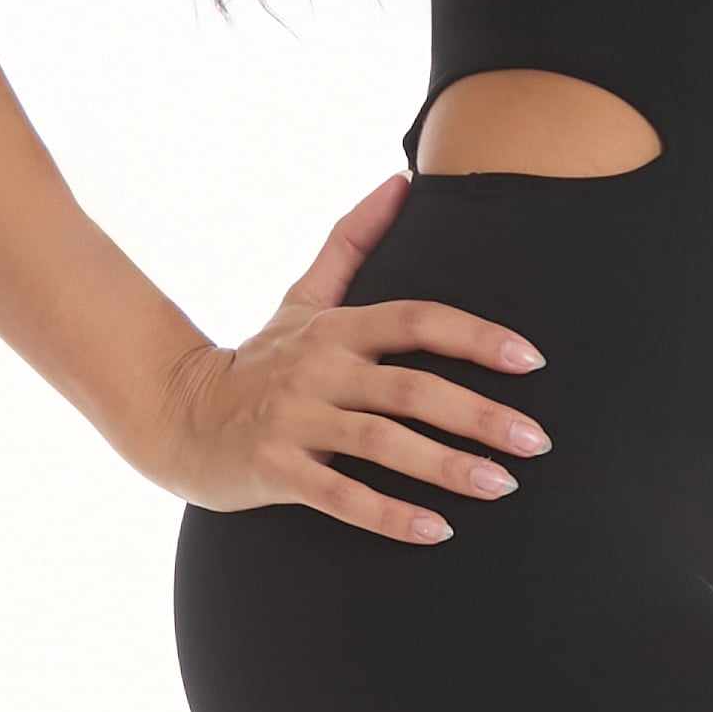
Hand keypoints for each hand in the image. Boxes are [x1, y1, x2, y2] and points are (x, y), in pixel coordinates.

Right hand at [158, 175, 549, 545]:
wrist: (175, 415)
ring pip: (383, 445)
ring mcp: (295, 422)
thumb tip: (401, 180)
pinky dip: (389, 516)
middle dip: (479, 415)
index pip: (416, 321)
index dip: (476, 337)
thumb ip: (352, 240)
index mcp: (336, 329)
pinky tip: (436, 532)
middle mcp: (319, 371)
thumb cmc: (259, 360)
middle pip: (411, 389)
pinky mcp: (275, 470)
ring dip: (446, 467)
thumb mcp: (303, 297)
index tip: (532, 361)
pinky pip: (341, 496)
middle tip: (537, 441)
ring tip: (501, 486)